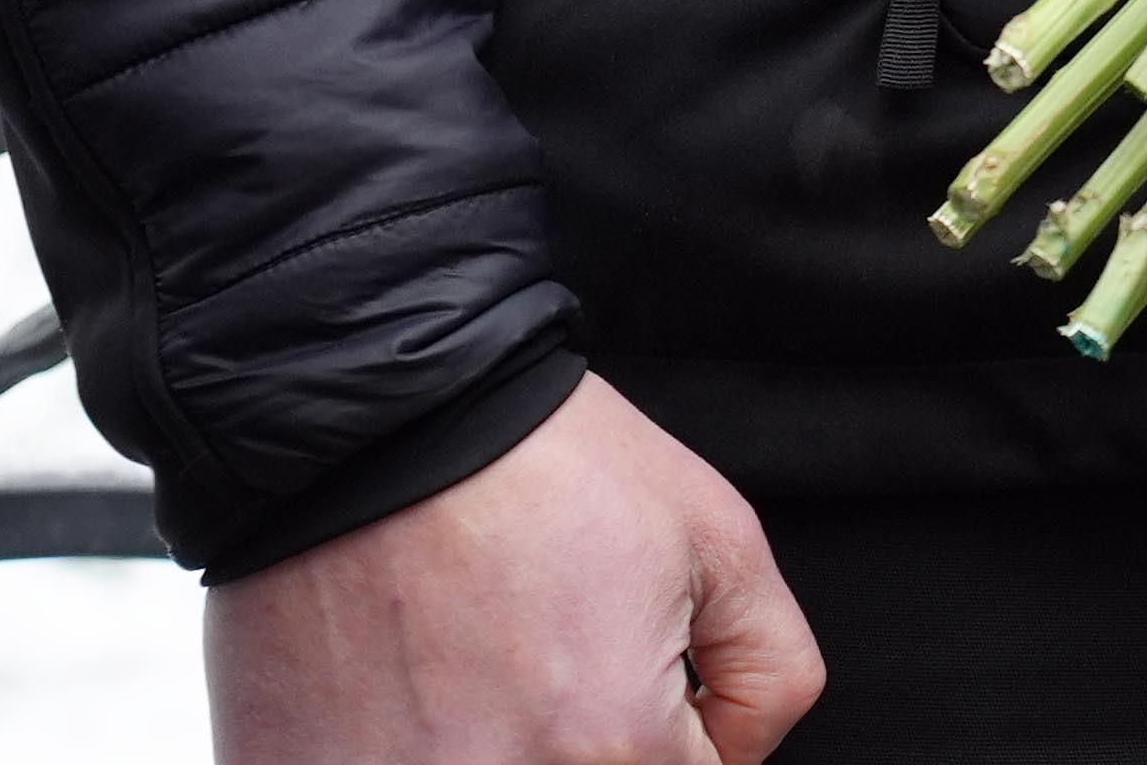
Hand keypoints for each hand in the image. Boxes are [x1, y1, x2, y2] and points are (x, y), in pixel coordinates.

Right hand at [211, 374, 820, 764]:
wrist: (376, 416)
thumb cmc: (537, 463)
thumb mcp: (719, 539)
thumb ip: (770, 675)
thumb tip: (740, 753)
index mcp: (614, 750)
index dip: (683, 727)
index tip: (637, 664)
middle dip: (591, 732)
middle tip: (552, 656)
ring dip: (494, 738)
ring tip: (475, 664)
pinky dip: (408, 740)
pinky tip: (406, 681)